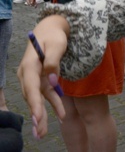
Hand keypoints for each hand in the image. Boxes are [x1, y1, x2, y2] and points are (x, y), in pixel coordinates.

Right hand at [17, 16, 69, 138]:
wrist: (51, 28)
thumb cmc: (54, 36)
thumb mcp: (56, 45)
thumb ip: (53, 63)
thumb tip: (52, 80)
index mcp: (29, 66)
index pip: (32, 87)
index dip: (35, 103)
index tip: (38, 117)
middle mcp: (28, 74)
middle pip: (32, 97)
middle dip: (36, 115)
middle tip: (40, 131)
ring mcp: (34, 78)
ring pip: (38, 99)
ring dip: (43, 115)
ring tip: (44, 132)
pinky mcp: (41, 79)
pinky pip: (47, 94)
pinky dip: (54, 104)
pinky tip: (61, 115)